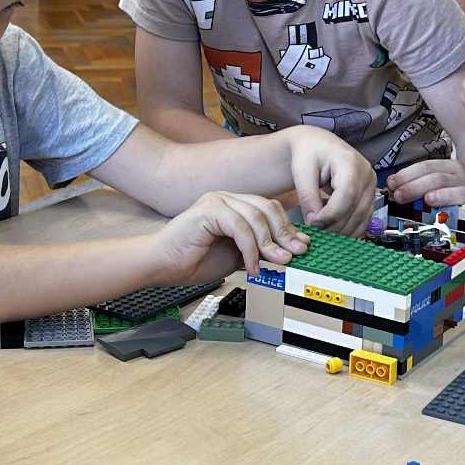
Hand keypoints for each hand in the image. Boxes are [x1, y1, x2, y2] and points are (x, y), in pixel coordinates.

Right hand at [153, 191, 308, 280]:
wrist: (162, 265)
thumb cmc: (193, 260)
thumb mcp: (236, 256)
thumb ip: (257, 251)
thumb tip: (286, 255)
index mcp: (233, 205)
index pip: (269, 209)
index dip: (287, 228)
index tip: (302, 246)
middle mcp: (226, 198)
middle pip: (267, 208)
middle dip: (284, 233)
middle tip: (295, 255)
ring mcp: (216, 200)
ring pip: (256, 216)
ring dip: (270, 243)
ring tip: (278, 263)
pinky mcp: (208, 210)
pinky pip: (240, 227)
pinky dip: (250, 249)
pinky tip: (251, 267)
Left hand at [287, 128, 375, 234]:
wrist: (317, 145)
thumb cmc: (309, 153)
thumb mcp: (302, 171)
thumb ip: (308, 197)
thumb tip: (314, 222)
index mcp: (350, 162)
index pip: (347, 196)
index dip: (330, 215)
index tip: (313, 224)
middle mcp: (366, 174)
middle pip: (355, 210)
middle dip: (334, 226)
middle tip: (315, 232)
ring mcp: (371, 186)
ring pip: (362, 218)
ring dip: (342, 231)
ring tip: (322, 232)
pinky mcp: (370, 196)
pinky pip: (364, 219)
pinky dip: (349, 229)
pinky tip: (334, 230)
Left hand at [385, 158, 464, 208]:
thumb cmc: (453, 194)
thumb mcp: (437, 184)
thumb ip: (416, 184)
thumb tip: (391, 189)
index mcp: (446, 166)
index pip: (425, 167)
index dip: (406, 174)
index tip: (391, 183)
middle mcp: (458, 175)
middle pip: (435, 176)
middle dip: (414, 185)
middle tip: (398, 195)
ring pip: (449, 186)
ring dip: (434, 192)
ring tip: (424, 199)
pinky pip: (461, 201)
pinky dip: (449, 202)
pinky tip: (439, 206)